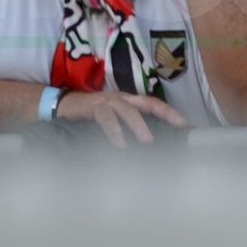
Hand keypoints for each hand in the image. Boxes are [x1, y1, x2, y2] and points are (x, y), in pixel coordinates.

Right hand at [56, 90, 186, 147]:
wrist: (62, 106)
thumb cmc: (90, 116)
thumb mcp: (113, 121)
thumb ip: (126, 129)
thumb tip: (146, 147)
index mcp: (128, 101)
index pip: (153, 104)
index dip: (169, 112)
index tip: (184, 124)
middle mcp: (121, 98)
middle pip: (146, 103)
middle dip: (163, 113)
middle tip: (175, 129)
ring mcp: (107, 101)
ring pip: (128, 110)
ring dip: (138, 125)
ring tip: (148, 140)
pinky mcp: (93, 107)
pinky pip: (107, 118)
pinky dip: (115, 131)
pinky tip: (120, 144)